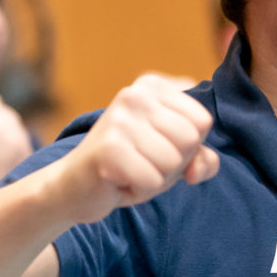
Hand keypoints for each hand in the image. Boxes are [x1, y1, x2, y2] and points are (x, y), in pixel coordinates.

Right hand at [52, 73, 218, 224]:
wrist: (74, 187)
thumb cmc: (131, 167)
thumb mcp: (175, 159)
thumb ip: (202, 160)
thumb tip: (196, 168)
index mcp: (153, 86)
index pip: (202, 121)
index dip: (188, 147)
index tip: (157, 147)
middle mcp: (135, 94)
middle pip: (190, 140)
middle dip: (172, 164)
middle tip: (142, 161)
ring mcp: (119, 118)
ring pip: (172, 162)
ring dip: (155, 179)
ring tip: (130, 170)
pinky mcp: (108, 147)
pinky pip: (152, 180)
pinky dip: (139, 189)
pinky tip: (118, 180)